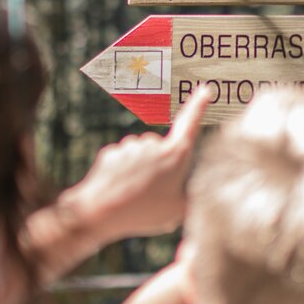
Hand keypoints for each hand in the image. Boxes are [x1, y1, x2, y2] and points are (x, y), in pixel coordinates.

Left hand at [66, 85, 208, 240]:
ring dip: (140, 172)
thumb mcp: (179, 210)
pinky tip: (118, 192)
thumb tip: (195, 184)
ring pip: (141, 156)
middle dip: (160, 168)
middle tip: (153, 196)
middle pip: (162, 151)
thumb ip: (190, 193)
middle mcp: (154, 143)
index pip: (190, 124)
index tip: (205, 90)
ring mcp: (131, 146)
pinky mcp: (112, 152)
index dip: (199, 106)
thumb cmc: (143, 214)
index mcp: (175, 154)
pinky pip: (123, 161)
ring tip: (134, 197)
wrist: (98, 214)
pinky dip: (122, 175)